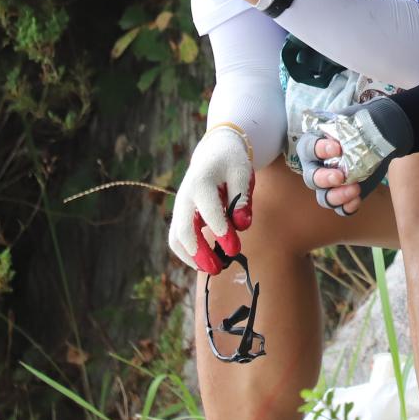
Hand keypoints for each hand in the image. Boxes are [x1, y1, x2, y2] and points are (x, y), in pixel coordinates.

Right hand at [170, 126, 256, 272]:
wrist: (214, 150)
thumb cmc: (231, 162)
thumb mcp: (242, 173)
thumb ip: (242, 199)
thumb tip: (241, 226)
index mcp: (201, 182)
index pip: (209, 212)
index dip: (221, 233)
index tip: (234, 249)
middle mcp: (185, 197)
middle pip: (184, 230)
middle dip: (199, 252)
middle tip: (218, 269)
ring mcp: (180, 207)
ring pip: (176, 238)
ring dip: (191, 257)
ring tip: (211, 269)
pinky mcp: (182, 215)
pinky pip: (178, 238)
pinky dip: (189, 253)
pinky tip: (205, 262)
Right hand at [296, 96, 413, 217]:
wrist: (382, 137)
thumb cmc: (363, 123)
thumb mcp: (357, 117)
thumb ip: (351, 122)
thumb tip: (352, 130)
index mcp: (315, 143)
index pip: (308, 148)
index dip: (319, 149)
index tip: (337, 148)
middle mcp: (316, 166)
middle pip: (311, 178)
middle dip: (324, 179)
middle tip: (340, 176)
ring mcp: (329, 184)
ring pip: (323, 197)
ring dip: (336, 196)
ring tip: (355, 189)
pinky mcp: (344, 194)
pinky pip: (340, 208)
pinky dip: (347, 207)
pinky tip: (357, 200)